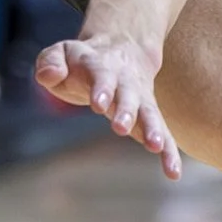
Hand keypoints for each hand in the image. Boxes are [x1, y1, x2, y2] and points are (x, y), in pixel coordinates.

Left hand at [34, 32, 181, 177]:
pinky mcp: (149, 117)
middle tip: (121, 128)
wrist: (121, 48)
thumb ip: (50, 62)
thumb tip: (48, 76)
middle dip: (126, 111)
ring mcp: (140, 99)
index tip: (98, 105)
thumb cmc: (82, 60)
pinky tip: (173, 173)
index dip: (101, 89)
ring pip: (150, 113)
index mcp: (101, 66)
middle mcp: (125, 82)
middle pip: (128, 95)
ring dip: (153, 129)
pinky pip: (164, 134)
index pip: (101, 76)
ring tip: (155, 147)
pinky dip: (170, 152)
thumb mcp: (61, 53)